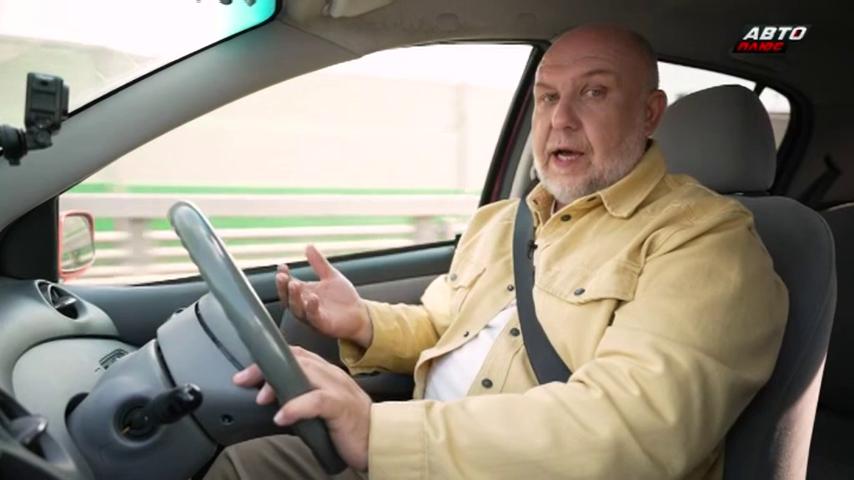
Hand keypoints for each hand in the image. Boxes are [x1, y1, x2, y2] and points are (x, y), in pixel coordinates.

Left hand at [234, 352, 370, 471]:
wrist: (379, 439)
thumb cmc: (349, 426)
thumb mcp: (321, 408)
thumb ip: (302, 399)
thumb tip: (275, 402)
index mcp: (326, 373)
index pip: (295, 356)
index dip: (268, 360)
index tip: (246, 374)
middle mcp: (331, 374)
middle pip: (295, 360)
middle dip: (265, 368)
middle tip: (242, 381)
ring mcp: (337, 388)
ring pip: (304, 372)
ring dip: (277, 384)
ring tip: (260, 398)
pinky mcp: (341, 406)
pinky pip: (316, 401)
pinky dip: (296, 407)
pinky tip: (281, 417)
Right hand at [277, 245, 372, 347]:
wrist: (359, 314)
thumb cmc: (343, 298)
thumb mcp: (331, 276)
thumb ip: (319, 263)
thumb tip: (308, 246)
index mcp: (305, 294)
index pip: (288, 285)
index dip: (283, 277)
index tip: (282, 266)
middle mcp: (305, 306)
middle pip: (288, 299)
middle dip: (283, 288)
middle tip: (282, 277)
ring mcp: (312, 317)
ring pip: (298, 309)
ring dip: (294, 297)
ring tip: (294, 284)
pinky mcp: (323, 325)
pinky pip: (314, 318)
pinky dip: (312, 308)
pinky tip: (313, 298)